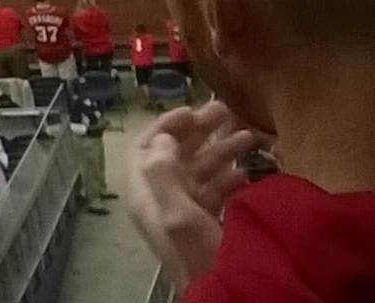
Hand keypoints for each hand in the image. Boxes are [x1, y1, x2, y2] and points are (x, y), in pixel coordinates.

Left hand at [126, 100, 256, 282]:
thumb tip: (164, 137)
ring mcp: (183, 211)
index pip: (146, 148)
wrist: (226, 294)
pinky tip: (248, 174)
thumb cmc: (198, 255)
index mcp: (145, 194)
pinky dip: (230, 179)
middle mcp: (160, 199)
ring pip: (198, 171)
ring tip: (249, 135)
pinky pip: (214, 192)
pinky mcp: (205, 223)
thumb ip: (162, 173)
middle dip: (198, 131)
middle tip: (227, 111)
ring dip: (221, 150)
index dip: (167, 125)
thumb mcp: (176, 213)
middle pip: (174, 154)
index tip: (194, 110)